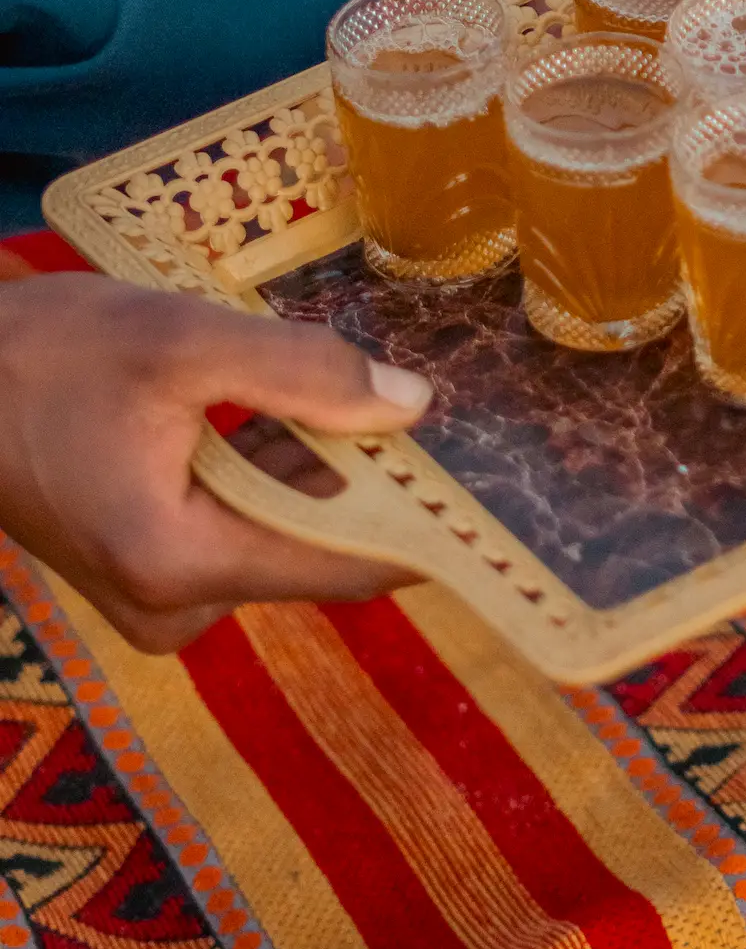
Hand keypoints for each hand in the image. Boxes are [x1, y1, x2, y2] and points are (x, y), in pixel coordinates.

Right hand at [0, 277, 428, 650]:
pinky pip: (242, 527)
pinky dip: (278, 474)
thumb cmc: (47, 355)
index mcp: (181, 563)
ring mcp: (156, 594)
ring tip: (381, 397)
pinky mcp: (147, 565)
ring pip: (282, 533)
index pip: (343, 567)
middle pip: (318, 550)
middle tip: (442, 408)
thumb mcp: (182, 342)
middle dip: (378, 481)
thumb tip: (413, 406)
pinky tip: (304, 413)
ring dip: (327, 470)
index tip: (496, 486)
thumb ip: (302, 374)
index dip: (423, 527)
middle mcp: (173, 606)